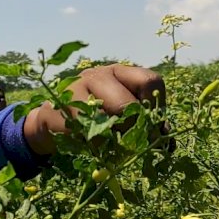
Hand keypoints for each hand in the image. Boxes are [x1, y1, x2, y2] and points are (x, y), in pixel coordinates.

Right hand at [24, 64, 166, 154]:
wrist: (52, 122)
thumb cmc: (93, 118)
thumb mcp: (120, 115)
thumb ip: (143, 121)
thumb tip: (165, 139)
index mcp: (120, 73)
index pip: (149, 81)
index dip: (156, 107)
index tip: (152, 128)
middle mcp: (99, 74)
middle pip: (128, 104)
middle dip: (133, 131)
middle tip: (132, 145)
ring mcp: (76, 88)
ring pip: (106, 119)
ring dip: (111, 140)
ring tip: (110, 146)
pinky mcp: (60, 108)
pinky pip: (84, 132)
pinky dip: (92, 145)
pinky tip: (90, 145)